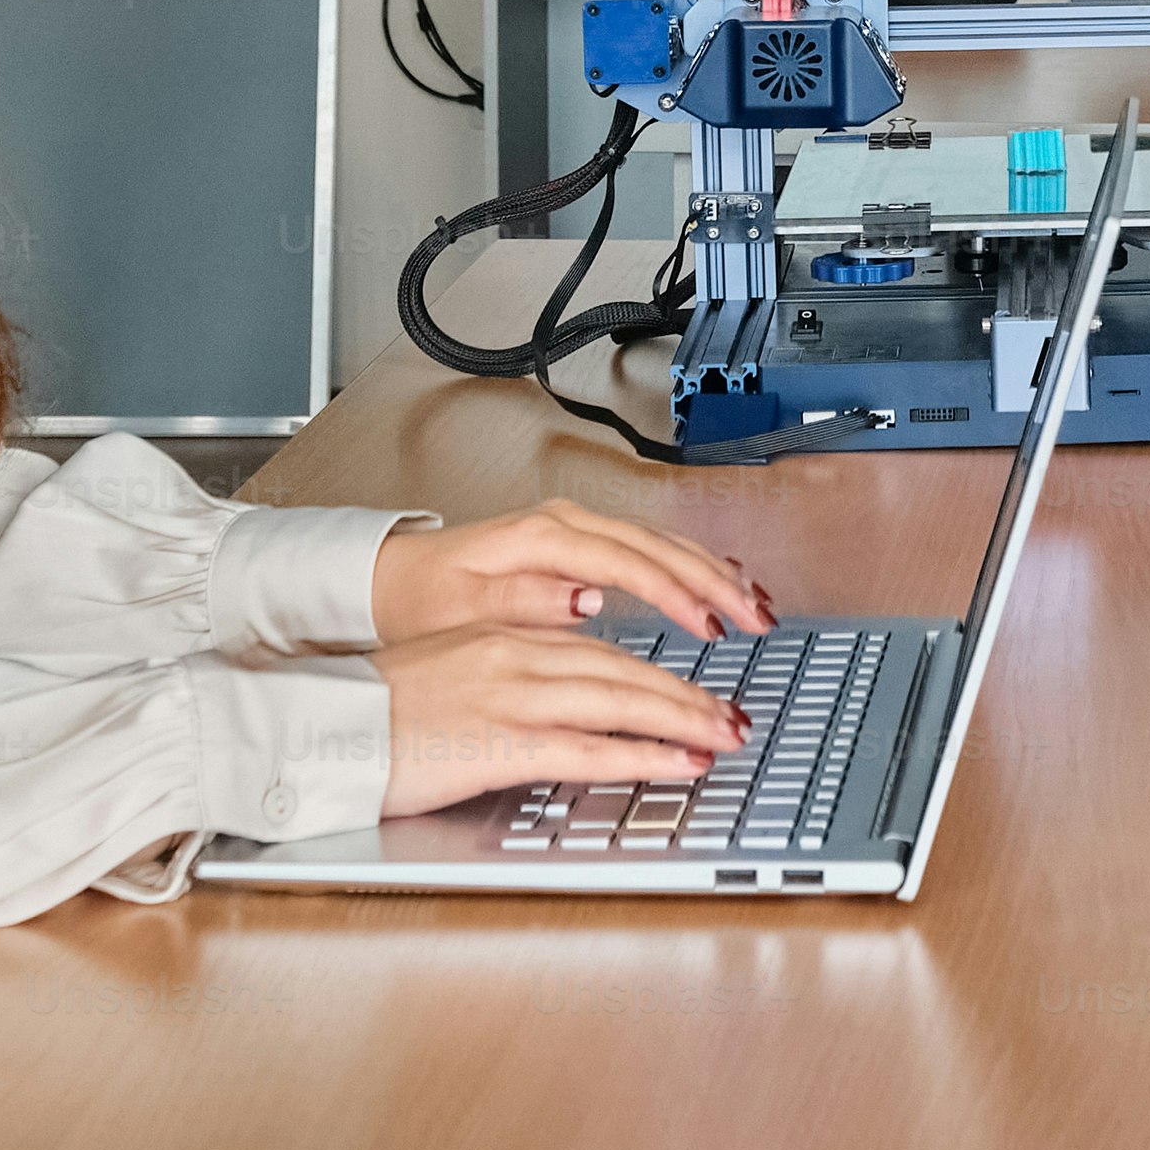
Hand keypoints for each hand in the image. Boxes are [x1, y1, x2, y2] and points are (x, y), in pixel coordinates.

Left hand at [373, 502, 770, 647]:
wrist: (390, 580)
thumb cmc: (421, 600)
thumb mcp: (462, 609)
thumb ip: (527, 601)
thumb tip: (587, 598)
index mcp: (540, 537)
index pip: (627, 562)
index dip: (676, 593)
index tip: (711, 625)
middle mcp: (563, 524)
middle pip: (657, 545)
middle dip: (715, 581)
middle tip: (759, 618)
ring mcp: (574, 529)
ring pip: (660, 542)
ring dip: (712, 571)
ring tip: (755, 603)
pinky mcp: (576, 543)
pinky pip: (647, 547)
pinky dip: (689, 564)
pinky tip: (716, 581)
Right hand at [373, 622, 747, 817]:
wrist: (321, 727)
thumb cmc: (375, 711)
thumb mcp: (450, 671)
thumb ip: (507, 671)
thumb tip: (559, 690)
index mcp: (502, 635)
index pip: (599, 646)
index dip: (656, 666)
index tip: (694, 683)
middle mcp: (514, 655)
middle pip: (624, 668)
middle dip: (689, 692)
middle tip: (733, 712)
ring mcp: (510, 697)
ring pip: (620, 700)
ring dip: (684, 718)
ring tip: (725, 735)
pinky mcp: (501, 743)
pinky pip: (590, 748)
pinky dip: (644, 753)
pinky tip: (680, 761)